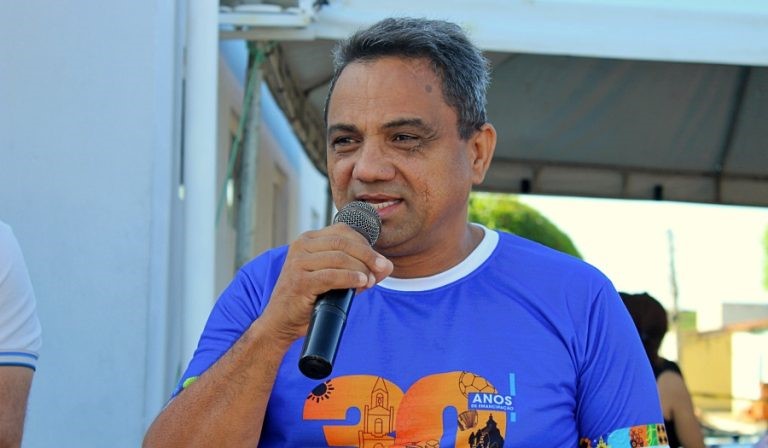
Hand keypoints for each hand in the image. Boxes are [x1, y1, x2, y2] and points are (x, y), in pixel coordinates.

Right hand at [259, 222, 392, 344]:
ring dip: (361, 269)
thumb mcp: (335, 280)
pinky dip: (351, 278)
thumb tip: (387, 266)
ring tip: (370, 281)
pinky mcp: (300, 281)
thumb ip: (359, 270)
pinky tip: (362, 283)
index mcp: (308, 240)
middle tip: (381, 269)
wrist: (281, 322)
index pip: (343, 231)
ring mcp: (298, 262)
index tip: (379, 262)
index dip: (365, 244)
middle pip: (344, 242)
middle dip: (368, 256)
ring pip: (340, 257)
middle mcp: (301, 246)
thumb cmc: (309, 299)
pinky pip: (332, 276)